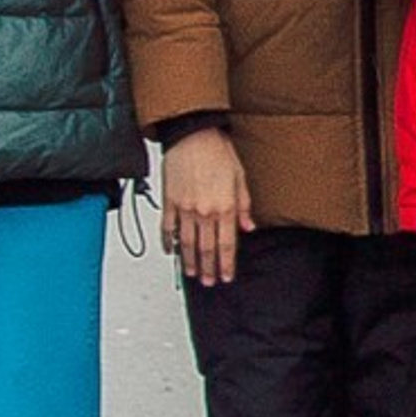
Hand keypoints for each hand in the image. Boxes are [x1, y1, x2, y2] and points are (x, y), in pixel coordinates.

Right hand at [161, 124, 253, 291]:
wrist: (193, 135)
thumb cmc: (218, 151)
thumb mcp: (240, 177)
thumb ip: (244, 205)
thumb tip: (248, 226)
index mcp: (225, 206)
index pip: (227, 243)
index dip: (227, 263)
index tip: (226, 276)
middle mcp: (204, 211)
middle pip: (206, 248)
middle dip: (209, 268)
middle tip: (210, 282)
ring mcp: (184, 208)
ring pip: (186, 243)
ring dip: (189, 261)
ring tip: (192, 274)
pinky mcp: (169, 202)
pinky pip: (167, 228)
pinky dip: (168, 242)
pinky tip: (170, 251)